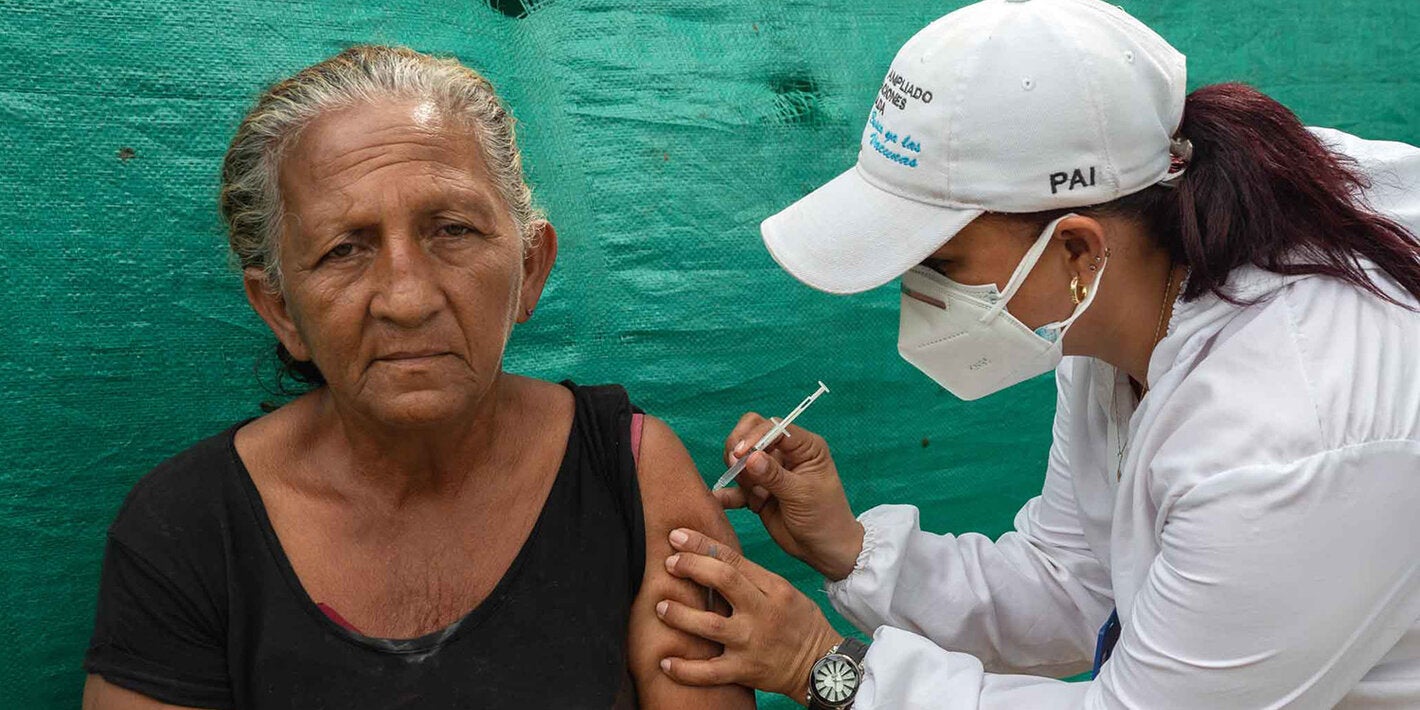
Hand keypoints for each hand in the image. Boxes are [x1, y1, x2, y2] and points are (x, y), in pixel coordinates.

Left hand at [656, 528, 841, 702]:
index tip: (677, 536)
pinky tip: (665, 662)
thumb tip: (711, 559)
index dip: (702, 545)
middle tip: (669, 564)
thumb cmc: (799, 623)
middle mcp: (762, 613)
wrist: (822, 666)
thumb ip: (752, 578)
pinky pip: (710, 673)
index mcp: (773, 588)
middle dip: (692, 568)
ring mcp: (752, 643)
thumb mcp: (784, 591)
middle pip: (724, 582)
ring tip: (661, 607)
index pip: (734, 559)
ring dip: (681, 615)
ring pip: (711, 626)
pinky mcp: (745, 671)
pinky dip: (686, 669)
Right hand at [718, 413, 864, 580]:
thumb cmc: (824, 517)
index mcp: (804, 447)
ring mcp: (770, 472)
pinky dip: (729, 493)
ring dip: (741, 477)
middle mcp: (785, 454)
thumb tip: (750, 457)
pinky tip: (721, 500)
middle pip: (751, 434)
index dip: (754, 436)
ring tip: (756, 499)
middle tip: (736, 469)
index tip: (739, 454)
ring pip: (741, 460)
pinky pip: (736, 486)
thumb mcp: (801, 494)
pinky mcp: (757, 490)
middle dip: (740, 450)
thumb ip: (774, 475)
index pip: (774, 428)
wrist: (823, 550)